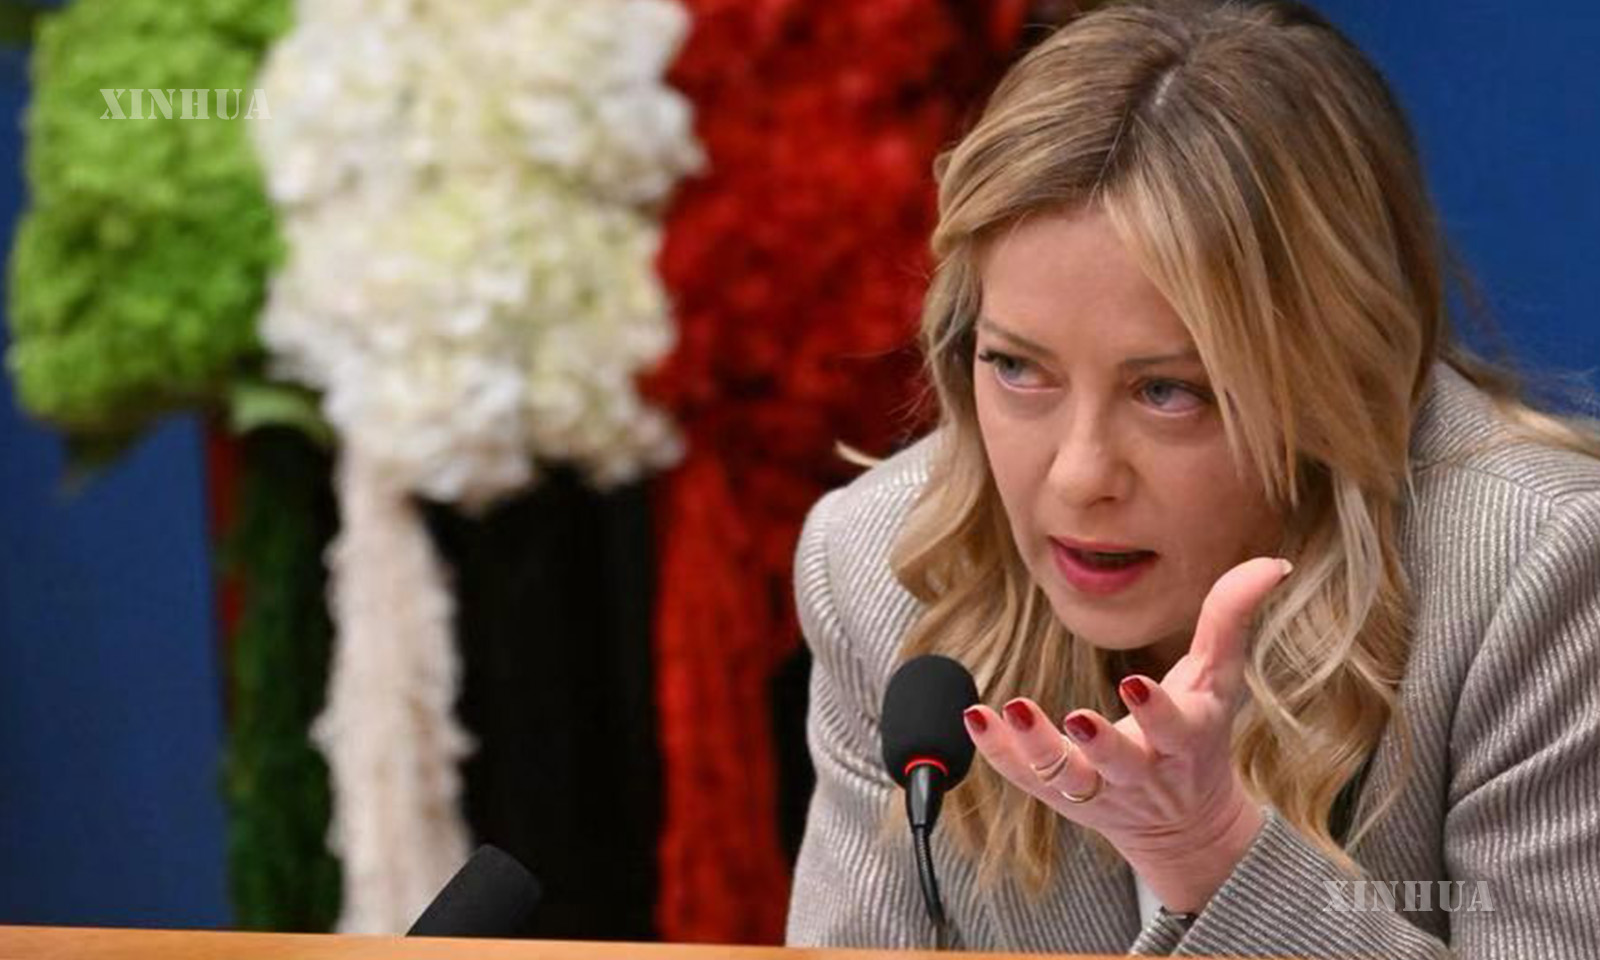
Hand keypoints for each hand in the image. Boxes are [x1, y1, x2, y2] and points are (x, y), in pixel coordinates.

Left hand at [961, 555, 1292, 912]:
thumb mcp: (1221, 679)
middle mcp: (1142, 771)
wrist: (1184, 824)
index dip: (1156, 709)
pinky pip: (1025, 778)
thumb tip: (1270, 562)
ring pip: (1065, 779)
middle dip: (1099, 742)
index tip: (1134, 682)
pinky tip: (975, 717)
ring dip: (1036, 749)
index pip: (1175, 728)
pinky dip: (997, 752)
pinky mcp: (1062, 797)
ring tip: (1014, 711)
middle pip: (1119, 762)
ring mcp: (1099, 789)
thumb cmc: (1202, 734)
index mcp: (1185, 740)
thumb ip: (1232, 618)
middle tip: (1076, 718)